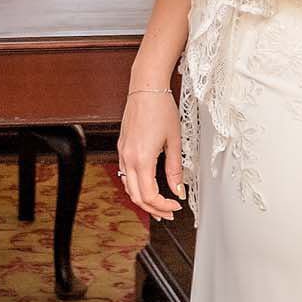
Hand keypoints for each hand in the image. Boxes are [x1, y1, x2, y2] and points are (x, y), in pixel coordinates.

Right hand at [118, 88, 185, 220]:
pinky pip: (125, 173)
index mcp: (142, 158)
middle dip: (152, 208)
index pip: (149, 195)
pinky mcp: (122, 146)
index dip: (163, 205)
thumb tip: (179, 190)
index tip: (176, 205)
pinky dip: (135, 185)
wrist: (146, 88)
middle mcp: (128, 157)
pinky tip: (147, 186)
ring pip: (128, 186)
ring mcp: (123, 152)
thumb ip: (175, 169)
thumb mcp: (175, 141)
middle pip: (135, 195)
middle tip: (168, 213)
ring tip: (159, 204)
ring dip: (143, 199)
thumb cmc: (161, 109)